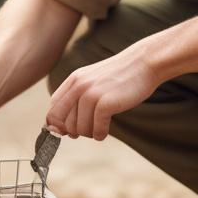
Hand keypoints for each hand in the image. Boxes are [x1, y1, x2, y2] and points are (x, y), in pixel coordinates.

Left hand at [45, 46, 159, 140]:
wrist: (144, 62)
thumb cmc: (120, 76)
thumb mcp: (93, 80)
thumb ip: (76, 98)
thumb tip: (61, 128)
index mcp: (73, 80)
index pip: (53, 109)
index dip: (58, 124)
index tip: (68, 131)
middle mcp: (79, 86)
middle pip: (64, 122)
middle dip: (75, 131)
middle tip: (89, 128)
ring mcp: (91, 94)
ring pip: (79, 129)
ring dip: (90, 133)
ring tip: (100, 127)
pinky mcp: (106, 103)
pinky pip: (96, 129)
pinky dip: (100, 134)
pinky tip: (105, 131)